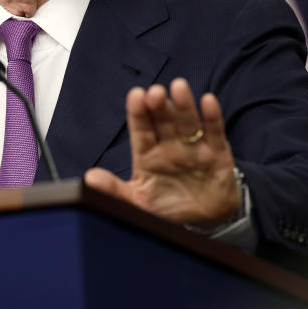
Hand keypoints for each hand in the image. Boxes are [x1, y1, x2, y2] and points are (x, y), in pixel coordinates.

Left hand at [84, 78, 238, 227]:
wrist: (205, 220)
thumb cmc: (167, 207)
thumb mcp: (138, 202)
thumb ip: (114, 191)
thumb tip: (90, 178)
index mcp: (147, 154)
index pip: (141, 129)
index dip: (138, 113)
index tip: (135, 95)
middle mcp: (169, 145)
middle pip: (162, 121)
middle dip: (158, 106)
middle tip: (154, 92)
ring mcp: (193, 147)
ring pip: (187, 122)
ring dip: (183, 105)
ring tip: (178, 87)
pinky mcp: (217, 152)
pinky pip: (214, 132)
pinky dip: (212, 117)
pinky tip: (207, 101)